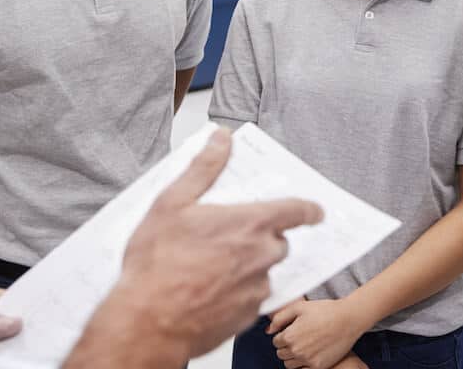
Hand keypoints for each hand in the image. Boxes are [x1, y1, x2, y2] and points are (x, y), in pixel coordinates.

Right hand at [72, 128, 323, 364]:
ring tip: (209, 266)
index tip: (315, 211)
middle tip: (228, 238)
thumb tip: (221, 139)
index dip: (309, 209)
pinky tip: (207, 289)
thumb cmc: (157, 264)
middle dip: (261, 238)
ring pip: (262, 271)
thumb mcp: (173, 202)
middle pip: (278, 242)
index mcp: (250, 224)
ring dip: (246, 266)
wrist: (147, 322)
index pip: (298, 210)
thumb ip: (204, 168)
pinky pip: (250, 298)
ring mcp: (256, 289)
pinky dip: (236, 292)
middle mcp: (261, 256)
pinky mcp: (246, 316)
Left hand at [269, 298, 366, 368]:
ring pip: (289, 364)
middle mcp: (297, 351)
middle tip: (299, 337)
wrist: (348, 319)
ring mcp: (307, 360)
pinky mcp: (318, 367)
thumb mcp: (299, 307)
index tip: (292, 330)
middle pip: (281, 354)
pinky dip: (303, 364)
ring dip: (293, 356)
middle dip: (286, 346)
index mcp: (290, 336)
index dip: (283, 335)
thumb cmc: (325, 311)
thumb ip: (280, 318)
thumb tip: (269, 330)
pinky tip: (310, 353)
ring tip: (304, 345)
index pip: (275, 342)